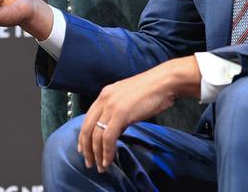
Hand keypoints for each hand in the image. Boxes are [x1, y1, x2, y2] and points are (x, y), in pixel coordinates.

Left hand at [78, 57, 200, 172]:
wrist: (163, 82)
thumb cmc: (151, 91)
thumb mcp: (128, 100)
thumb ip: (118, 113)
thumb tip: (114, 131)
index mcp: (105, 95)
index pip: (87, 119)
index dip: (83, 137)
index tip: (84, 150)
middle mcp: (104, 99)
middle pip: (87, 128)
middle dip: (87, 149)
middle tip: (89, 163)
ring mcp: (111, 106)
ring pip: (96, 135)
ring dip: (97, 154)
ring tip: (100, 167)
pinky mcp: (120, 114)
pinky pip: (108, 138)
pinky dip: (107, 152)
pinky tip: (108, 161)